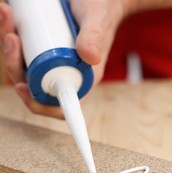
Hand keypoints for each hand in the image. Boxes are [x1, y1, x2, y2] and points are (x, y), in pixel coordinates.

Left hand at [0, 0, 125, 118]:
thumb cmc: (102, 8)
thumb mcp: (97, 20)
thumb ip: (95, 37)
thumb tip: (90, 57)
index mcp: (83, 77)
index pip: (61, 104)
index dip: (38, 103)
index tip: (22, 87)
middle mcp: (65, 71)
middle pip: (33, 82)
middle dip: (14, 63)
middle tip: (12, 37)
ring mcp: (52, 59)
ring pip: (23, 64)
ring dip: (8, 46)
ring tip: (7, 16)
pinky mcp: (43, 45)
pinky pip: (22, 48)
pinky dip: (9, 31)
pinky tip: (7, 14)